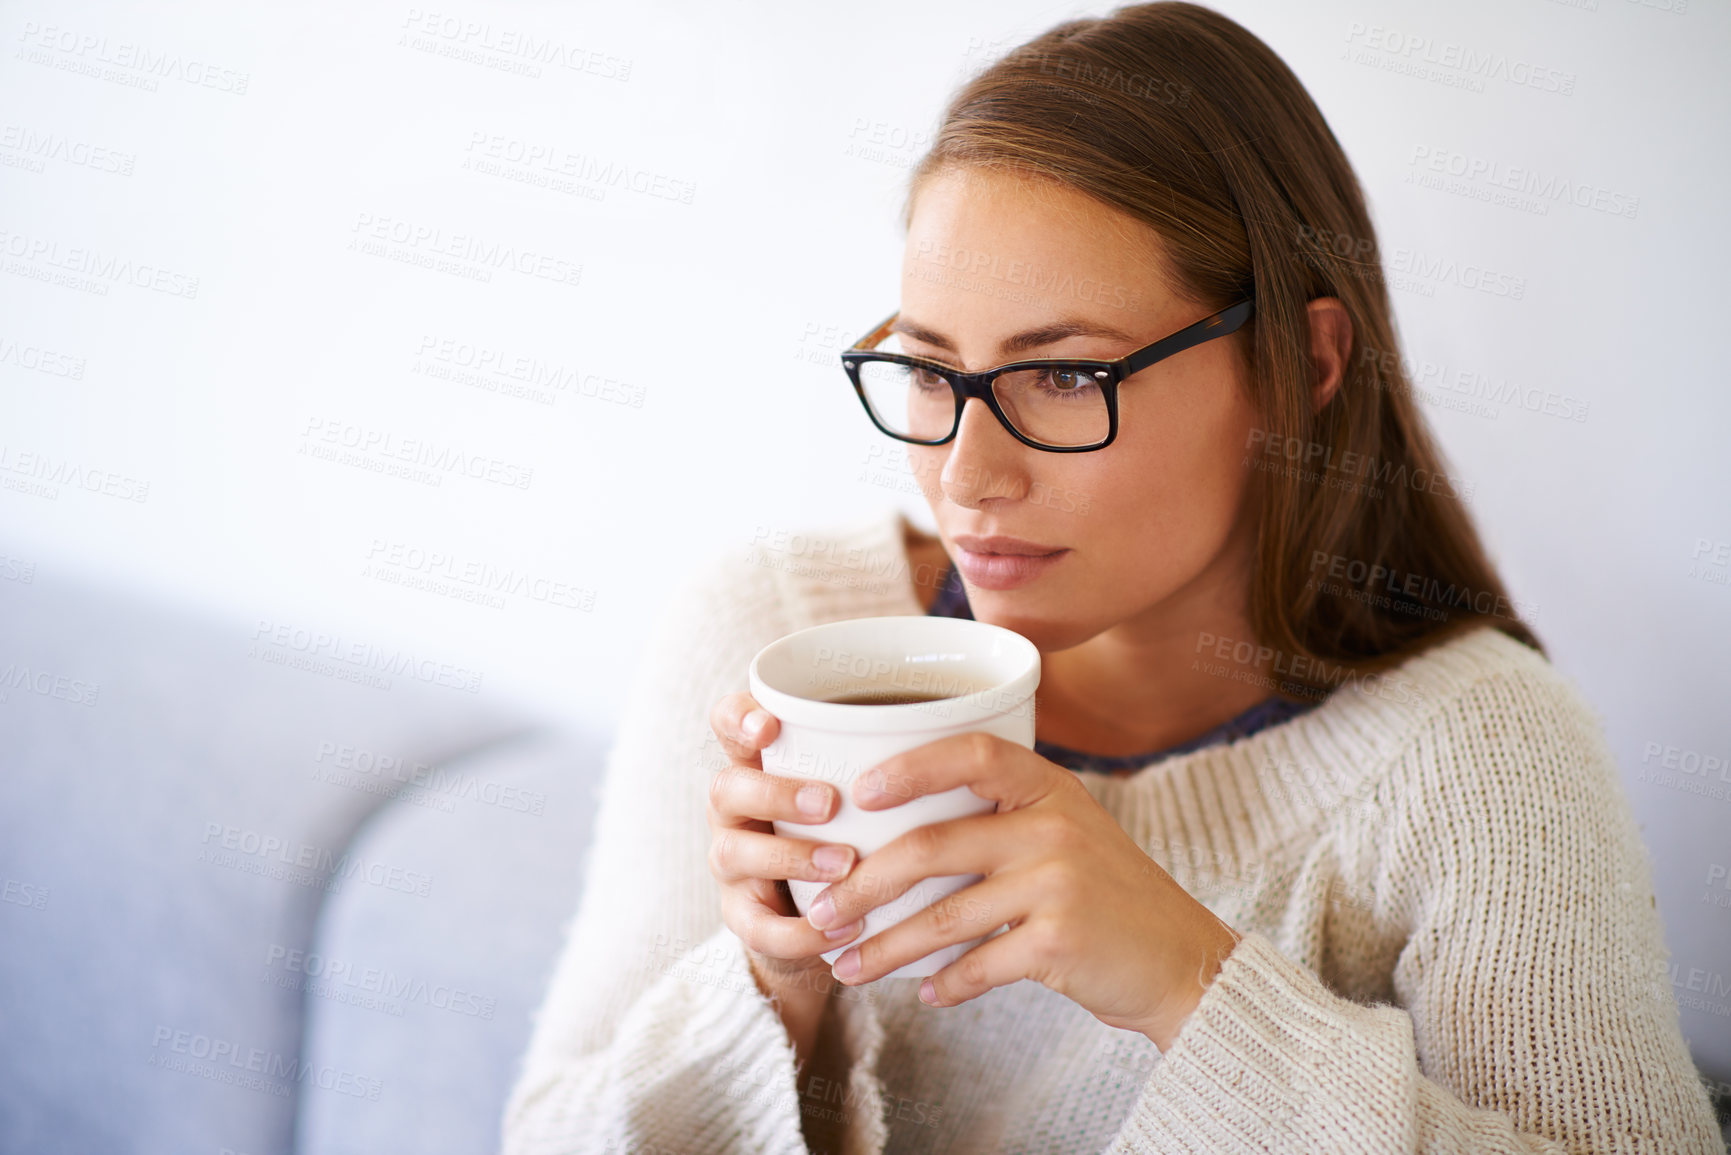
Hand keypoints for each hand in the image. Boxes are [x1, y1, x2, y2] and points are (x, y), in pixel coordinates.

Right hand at [705, 692, 865, 1058]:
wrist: (838, 924)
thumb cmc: (867, 834)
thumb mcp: (879, 791)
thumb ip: (899, 757)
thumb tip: (982, 713)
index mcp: (764, 763)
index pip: (729, 723)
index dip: (740, 717)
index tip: (773, 722)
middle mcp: (739, 808)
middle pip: (727, 787)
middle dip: (775, 793)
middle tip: (829, 802)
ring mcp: (735, 863)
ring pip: (732, 854)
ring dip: (790, 858)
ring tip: (843, 864)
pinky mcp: (744, 917)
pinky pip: (755, 926)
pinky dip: (798, 931)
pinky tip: (841, 930)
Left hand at [805, 732, 1242, 1050]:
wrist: (1182, 959)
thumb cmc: (1107, 894)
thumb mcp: (1064, 832)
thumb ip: (999, 821)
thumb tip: (889, 831)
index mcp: (1049, 789)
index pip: (972, 753)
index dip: (910, 766)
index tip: (859, 791)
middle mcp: (1053, 828)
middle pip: (933, 845)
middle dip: (864, 883)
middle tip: (822, 910)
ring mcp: (1059, 885)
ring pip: (944, 916)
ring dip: (885, 947)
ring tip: (844, 966)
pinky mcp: (1060, 943)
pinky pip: (978, 965)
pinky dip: (944, 984)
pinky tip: (922, 994)